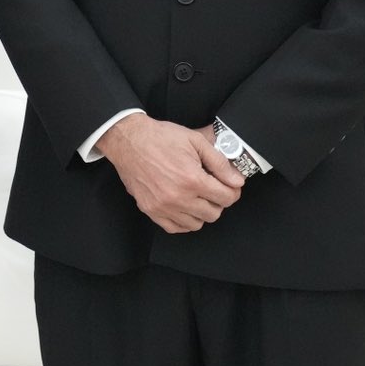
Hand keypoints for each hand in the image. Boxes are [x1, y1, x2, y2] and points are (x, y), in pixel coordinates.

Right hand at [96, 113, 244, 233]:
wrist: (128, 140)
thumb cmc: (160, 138)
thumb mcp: (195, 141)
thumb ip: (219, 163)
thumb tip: (237, 181)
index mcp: (192, 179)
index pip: (227, 198)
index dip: (232, 190)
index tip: (229, 185)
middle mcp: (178, 197)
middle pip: (214, 213)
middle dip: (218, 200)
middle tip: (211, 187)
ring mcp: (163, 206)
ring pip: (197, 224)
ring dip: (201, 211)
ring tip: (196, 195)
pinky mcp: (151, 210)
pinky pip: (176, 228)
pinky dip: (184, 220)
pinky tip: (183, 205)